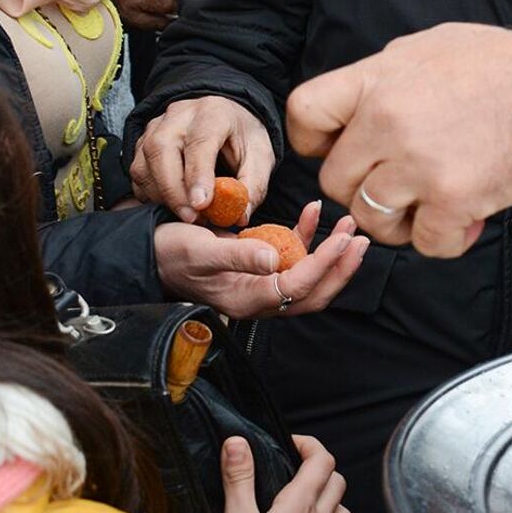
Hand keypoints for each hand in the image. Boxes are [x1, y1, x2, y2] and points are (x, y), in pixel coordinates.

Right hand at [131, 95, 273, 220]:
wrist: (226, 120)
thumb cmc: (242, 139)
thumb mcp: (260, 157)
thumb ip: (252, 185)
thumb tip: (240, 215)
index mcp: (213, 113)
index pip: (200, 141)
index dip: (198, 174)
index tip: (201, 204)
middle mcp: (179, 115)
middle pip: (162, 149)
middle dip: (173, 190)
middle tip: (191, 218)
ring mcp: (156, 127)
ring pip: (144, 162)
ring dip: (161, 195)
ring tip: (185, 214)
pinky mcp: (143, 142)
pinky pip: (137, 171)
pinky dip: (149, 194)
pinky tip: (169, 205)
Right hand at [154, 200, 368, 317]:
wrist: (150, 252)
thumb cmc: (170, 252)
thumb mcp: (200, 250)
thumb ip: (238, 255)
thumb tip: (275, 259)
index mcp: (247, 300)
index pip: (298, 287)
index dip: (325, 264)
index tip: (344, 238)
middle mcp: (259, 297)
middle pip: (313, 292)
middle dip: (341, 267)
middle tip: (361, 240)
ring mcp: (260, 283)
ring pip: (307, 276)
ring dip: (330, 252)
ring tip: (348, 225)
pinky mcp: (258, 267)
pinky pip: (290, 257)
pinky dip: (305, 236)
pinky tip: (313, 212)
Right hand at [221, 433, 350, 512]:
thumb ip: (239, 479)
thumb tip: (236, 442)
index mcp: (301, 505)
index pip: (322, 461)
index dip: (310, 446)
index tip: (292, 446)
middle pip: (337, 482)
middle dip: (321, 470)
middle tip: (298, 473)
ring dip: (332, 503)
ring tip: (309, 506)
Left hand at [287, 24, 511, 257]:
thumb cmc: (502, 65)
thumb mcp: (428, 48)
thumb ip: (385, 77)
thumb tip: (358, 107)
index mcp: (377, 78)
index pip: (304, 112)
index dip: (314, 141)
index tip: (337, 150)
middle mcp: (387, 122)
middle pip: (335, 179)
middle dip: (363, 188)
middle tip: (400, 184)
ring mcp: (418, 164)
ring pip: (371, 217)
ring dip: (399, 220)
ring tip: (432, 204)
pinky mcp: (453, 200)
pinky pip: (425, 243)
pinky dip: (446, 238)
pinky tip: (467, 218)